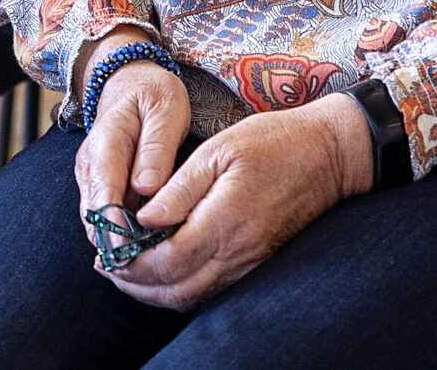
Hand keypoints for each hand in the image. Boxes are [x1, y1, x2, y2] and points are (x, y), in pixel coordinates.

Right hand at [71, 31, 189, 252]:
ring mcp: (90, 179)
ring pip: (98, 225)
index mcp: (105, 146)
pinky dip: (123, 237)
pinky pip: (105, 220)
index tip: (141, 255)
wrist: (129, 80)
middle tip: (153, 269)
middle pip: (96, 220)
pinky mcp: (98, 187)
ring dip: (121, 246)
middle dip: (121, 247)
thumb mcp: (165, 111)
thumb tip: (146, 188)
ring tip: (154, 265)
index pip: (104, 198)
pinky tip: (149, 249)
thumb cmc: (152, 94)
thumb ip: (156, 148)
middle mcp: (90, 167)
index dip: (120, 232)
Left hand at [105, 92, 370, 308]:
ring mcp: (251, 261)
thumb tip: (142, 218)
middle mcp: (240, 250)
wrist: (330, 155)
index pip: (169, 260)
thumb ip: (179, 189)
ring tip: (124, 271)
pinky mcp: (258, 262)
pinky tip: (162, 270)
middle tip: (105, 266)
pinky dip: (181, 287)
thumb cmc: (273, 142)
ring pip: (194, 295)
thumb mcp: (218, 150)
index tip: (106, 251)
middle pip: (178, 288)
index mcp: (226, 219)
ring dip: (155, 291)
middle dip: (136, 284)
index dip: (132, 264)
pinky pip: (213, 288)